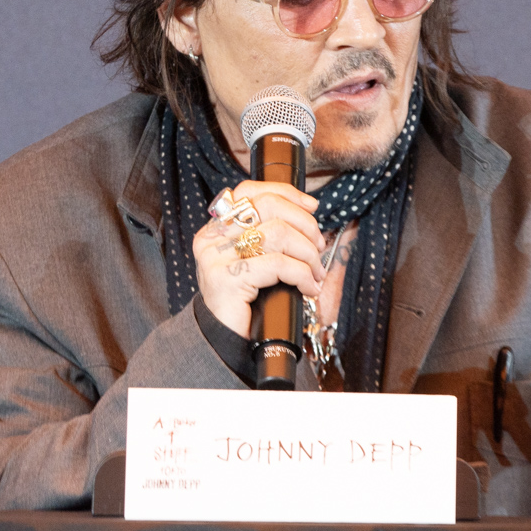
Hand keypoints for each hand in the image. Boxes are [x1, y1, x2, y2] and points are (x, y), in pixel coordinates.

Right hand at [193, 181, 325, 336]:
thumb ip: (269, 234)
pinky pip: (278, 265)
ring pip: (277, 233)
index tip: (312, 207)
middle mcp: (212, 238)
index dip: (286, 194)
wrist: (223, 340)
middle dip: (304, 224)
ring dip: (308, 253)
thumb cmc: (245, 299)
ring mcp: (216, 258)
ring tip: (315, 272)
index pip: (250, 191)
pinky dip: (302, 274)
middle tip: (318, 247)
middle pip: (267, 206)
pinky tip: (308, 288)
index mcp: (217, 228)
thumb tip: (307, 210)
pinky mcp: (227, 280)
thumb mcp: (256, 260)